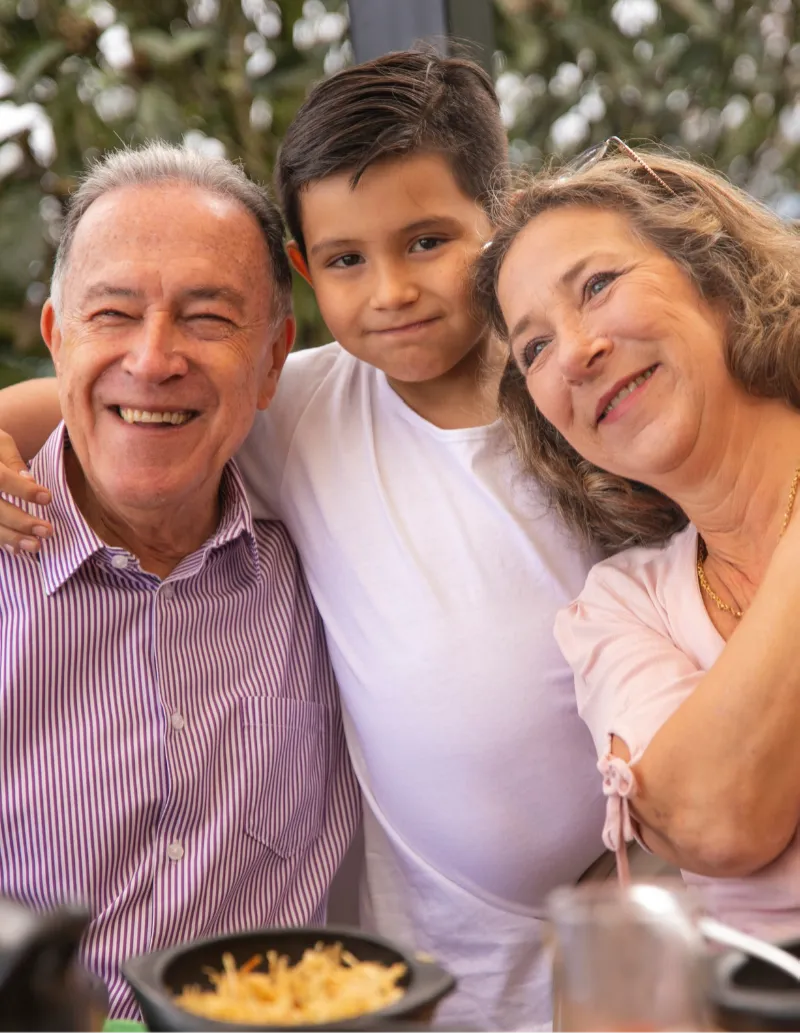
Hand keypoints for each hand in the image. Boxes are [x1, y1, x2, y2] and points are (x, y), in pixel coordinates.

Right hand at [0, 429, 51, 553]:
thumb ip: (12, 459)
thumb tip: (30, 480)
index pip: (1, 478)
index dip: (23, 490)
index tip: (47, 498)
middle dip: (21, 521)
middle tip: (47, 530)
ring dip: (10, 538)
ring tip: (35, 546)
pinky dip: (0, 542)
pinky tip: (17, 549)